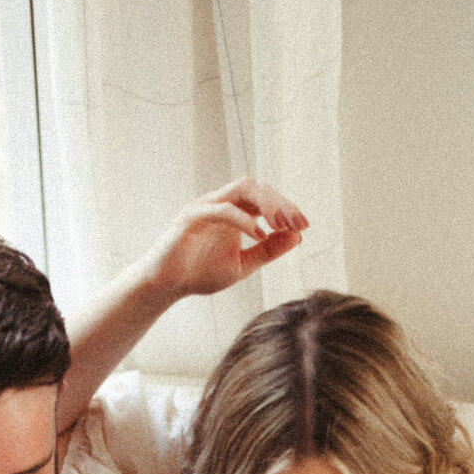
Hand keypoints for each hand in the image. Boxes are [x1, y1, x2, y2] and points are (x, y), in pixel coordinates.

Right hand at [143, 179, 307, 299]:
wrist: (168, 285)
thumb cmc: (201, 273)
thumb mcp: (243, 265)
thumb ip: (269, 251)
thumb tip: (298, 236)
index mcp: (234, 211)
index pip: (265, 197)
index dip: (287, 208)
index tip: (305, 225)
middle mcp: (222, 202)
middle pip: (257, 187)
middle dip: (281, 204)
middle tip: (298, 223)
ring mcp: (206, 206)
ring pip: (242, 187)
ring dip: (266, 203)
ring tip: (282, 224)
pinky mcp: (192, 216)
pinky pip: (223, 209)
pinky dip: (244, 220)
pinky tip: (259, 235)